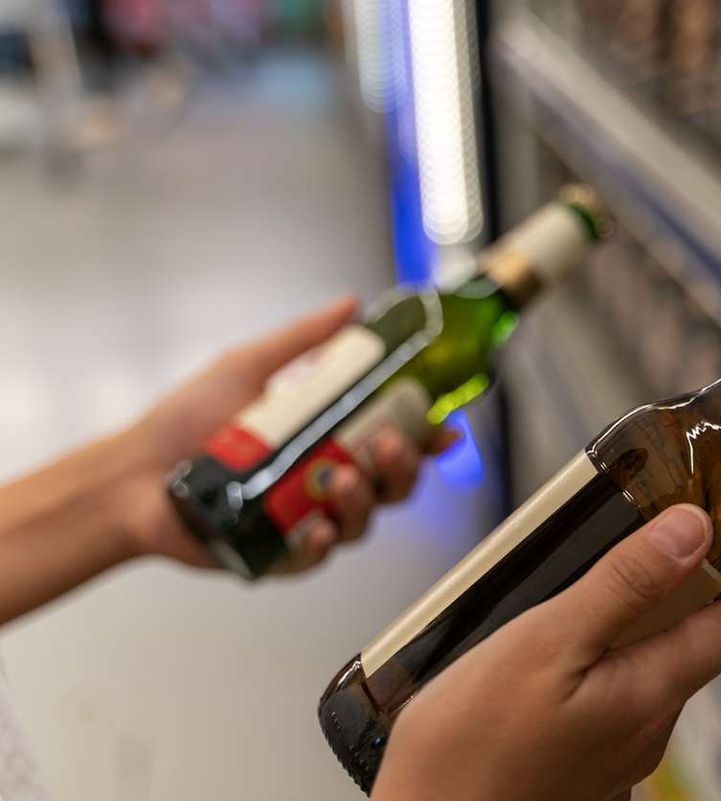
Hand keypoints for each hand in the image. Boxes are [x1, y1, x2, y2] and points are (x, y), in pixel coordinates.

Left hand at [122, 296, 456, 573]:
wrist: (135, 473)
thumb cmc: (187, 421)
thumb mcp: (250, 367)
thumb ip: (305, 340)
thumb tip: (351, 305)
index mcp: (329, 437)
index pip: (395, 439)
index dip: (427, 439)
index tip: (445, 430)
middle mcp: (326, 480)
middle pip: (393, 484)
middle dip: (405, 468)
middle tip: (389, 445)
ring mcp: (307, 519)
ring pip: (366, 520)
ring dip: (365, 500)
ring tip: (340, 477)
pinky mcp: (282, 554)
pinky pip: (322, 554)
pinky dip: (326, 540)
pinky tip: (318, 526)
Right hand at [371, 505, 720, 800]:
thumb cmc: (471, 751)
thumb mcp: (549, 642)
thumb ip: (626, 584)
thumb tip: (693, 531)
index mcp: (652, 693)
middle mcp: (646, 729)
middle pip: (692, 641)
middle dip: (682, 583)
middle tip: (645, 533)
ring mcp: (615, 751)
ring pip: (647, 666)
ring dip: (634, 619)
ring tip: (584, 580)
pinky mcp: (582, 761)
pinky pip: (611, 694)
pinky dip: (602, 654)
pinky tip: (553, 643)